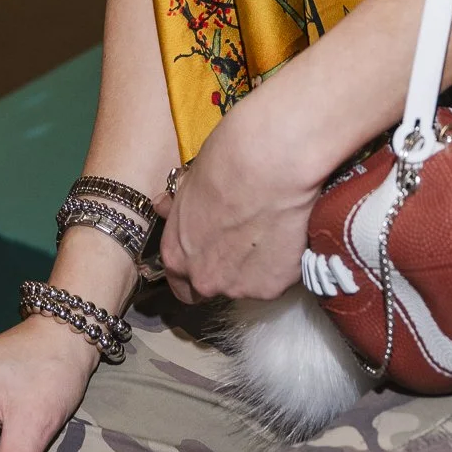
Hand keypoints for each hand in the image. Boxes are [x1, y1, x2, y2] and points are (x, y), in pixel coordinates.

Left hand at [157, 88, 321, 303]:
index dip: (194, 268)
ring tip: (271, 229)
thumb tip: (163, 206)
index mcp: (178, 255)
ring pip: (250, 283)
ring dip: (257, 265)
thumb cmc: (224, 164)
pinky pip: (278, 277)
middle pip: (215, 286)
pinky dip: (283, 262)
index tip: (210, 253)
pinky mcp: (274, 286)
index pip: (180, 283)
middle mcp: (205, 279)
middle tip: (245, 237)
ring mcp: (242, 287)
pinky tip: (288, 233)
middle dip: (227, 268)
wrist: (267, 165)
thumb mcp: (188, 183)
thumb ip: (178, 209)